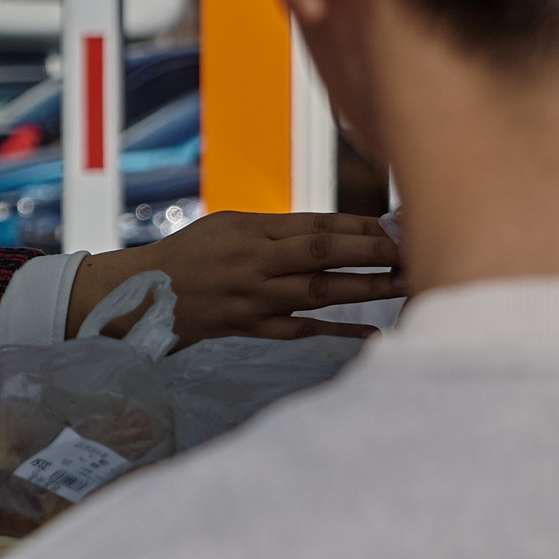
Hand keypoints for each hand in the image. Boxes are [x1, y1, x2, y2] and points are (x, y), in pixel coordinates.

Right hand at [67, 211, 403, 343]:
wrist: (145, 295)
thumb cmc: (193, 253)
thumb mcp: (230, 225)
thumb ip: (279, 228)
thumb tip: (339, 230)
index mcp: (251, 231)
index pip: (315, 225)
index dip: (358, 225)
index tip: (395, 224)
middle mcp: (255, 264)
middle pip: (323, 254)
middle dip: (372, 251)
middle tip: (414, 249)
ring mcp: (255, 299)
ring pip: (319, 292)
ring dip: (366, 288)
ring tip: (405, 283)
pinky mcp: (252, 328)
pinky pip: (301, 330)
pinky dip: (337, 332)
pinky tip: (371, 334)